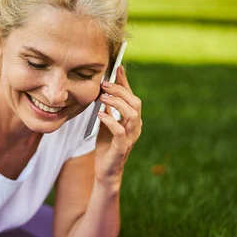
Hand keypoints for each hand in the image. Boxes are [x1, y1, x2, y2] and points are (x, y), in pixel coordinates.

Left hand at [95, 65, 141, 185]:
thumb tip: (104, 90)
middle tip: (105, 84)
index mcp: (133, 119)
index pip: (132, 96)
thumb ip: (108, 108)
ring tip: (103, 98)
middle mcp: (136, 126)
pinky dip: (110, 120)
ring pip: (132, 114)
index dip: (125, 82)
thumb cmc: (107, 145)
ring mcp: (131, 137)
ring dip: (117, 103)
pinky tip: (101, 114)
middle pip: (135, 102)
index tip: (118, 67)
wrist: (106, 169)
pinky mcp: (122, 147)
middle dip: (120, 91)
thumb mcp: (107, 122)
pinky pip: (120, 131)